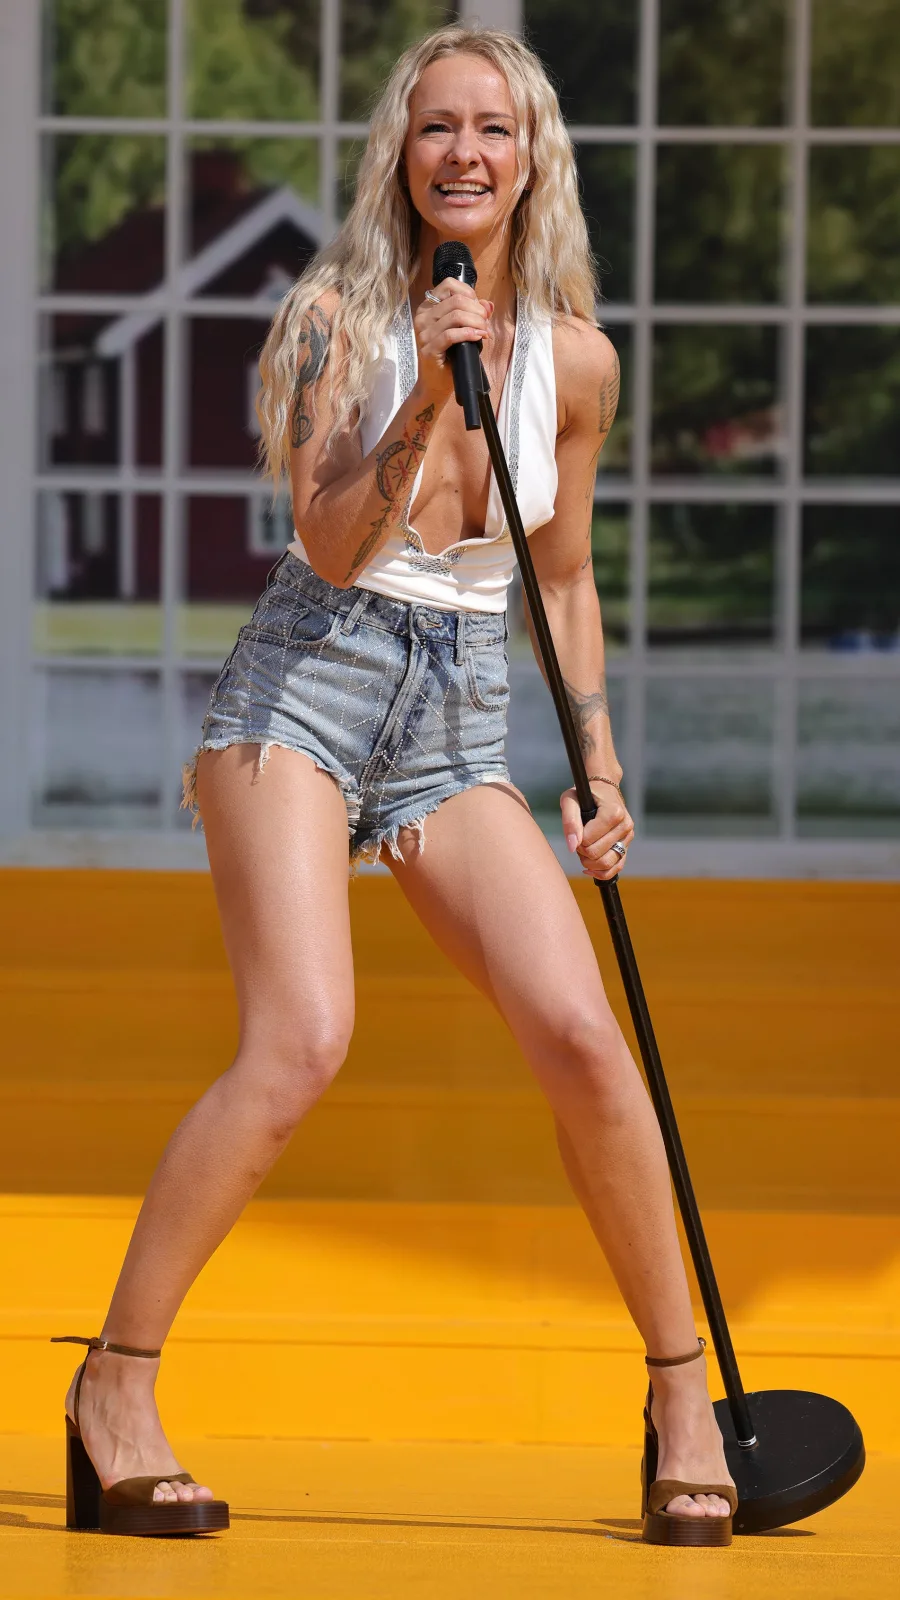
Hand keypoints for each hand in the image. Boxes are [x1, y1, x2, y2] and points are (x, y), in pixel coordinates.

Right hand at [413, 280, 493, 403]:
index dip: (469, 293)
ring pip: (456, 316)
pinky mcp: (429, 349)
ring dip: (476, 322)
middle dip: (477, 310)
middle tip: (485, 322)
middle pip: (456, 300)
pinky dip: (469, 334)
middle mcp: (423, 317)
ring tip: (484, 331)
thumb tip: (488, 304)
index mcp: (428, 307)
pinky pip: (451, 335)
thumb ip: (473, 314)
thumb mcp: (461, 330)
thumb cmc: (449, 356)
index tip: (479, 308)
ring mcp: (424, 333)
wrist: (435, 383)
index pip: (449, 285)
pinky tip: (478, 337)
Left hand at [560, 784, 633, 880]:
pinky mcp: (627, 846)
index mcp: (614, 812)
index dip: (576, 839)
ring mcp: (628, 837)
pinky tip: (589, 868)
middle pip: (597, 854)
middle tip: (578, 841)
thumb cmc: (586, 794)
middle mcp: (625, 825)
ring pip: (607, 864)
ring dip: (590, 863)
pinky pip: (616, 868)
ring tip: (583, 851)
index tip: (575, 831)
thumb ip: (570, 821)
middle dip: (582, 852)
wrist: (604, 790)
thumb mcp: (570, 800)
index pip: (588, 840)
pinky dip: (601, 873)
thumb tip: (572, 846)